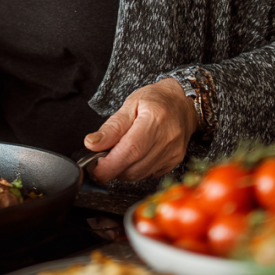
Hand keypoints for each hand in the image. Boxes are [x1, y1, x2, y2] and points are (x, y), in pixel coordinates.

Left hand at [83, 78, 197, 182]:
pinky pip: (149, 174)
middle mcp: (167, 139)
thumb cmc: (155, 100)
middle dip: (112, 169)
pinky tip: (133, 157)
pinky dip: (136, 170)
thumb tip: (92, 144)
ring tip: (117, 155)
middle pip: (135, 166)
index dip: (110, 163)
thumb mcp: (129, 104)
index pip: (131, 149)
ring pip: (140, 174)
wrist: (182, 103)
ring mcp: (173, 153)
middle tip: (100, 161)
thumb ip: (111, 126)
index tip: (94, 167)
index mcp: (154, 119)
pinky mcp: (174, 162)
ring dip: (123, 170)